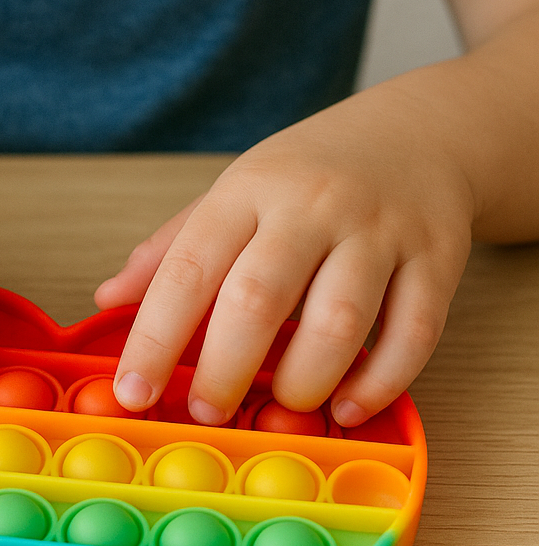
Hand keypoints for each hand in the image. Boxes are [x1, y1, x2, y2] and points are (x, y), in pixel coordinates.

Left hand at [94, 84, 474, 426]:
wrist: (417, 133)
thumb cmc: (310, 175)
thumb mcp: (233, 195)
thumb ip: (173, 249)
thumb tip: (108, 299)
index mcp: (248, 191)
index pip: (189, 268)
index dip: (155, 337)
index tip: (132, 392)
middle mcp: (312, 206)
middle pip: (259, 298)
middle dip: (225, 369)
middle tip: (207, 412)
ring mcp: (379, 231)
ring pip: (339, 320)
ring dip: (303, 381)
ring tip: (279, 409)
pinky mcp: (435, 259)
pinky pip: (412, 333)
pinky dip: (380, 382)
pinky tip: (348, 406)